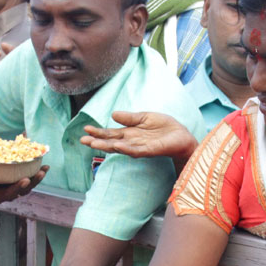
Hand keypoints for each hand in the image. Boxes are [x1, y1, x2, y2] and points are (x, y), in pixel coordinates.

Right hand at [0, 144, 47, 204]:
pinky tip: (46, 167)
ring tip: (39, 173)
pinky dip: (39, 175)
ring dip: (33, 183)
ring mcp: (12, 190)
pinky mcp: (22, 184)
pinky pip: (32, 182)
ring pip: (23, 190)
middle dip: (17, 188)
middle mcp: (0, 193)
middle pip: (8, 195)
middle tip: (24, 180)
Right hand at [81, 111, 197, 158]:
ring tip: (93, 143)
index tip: (86, 128)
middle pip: (110, 142)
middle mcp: (131, 141)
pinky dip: (125, 148)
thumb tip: (113, 114)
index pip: (110, 133)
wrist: (182, 136)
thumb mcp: (145, 117)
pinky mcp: (149, 151)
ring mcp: (139, 147)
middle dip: (96, 141)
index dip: (98, 132)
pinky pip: (135, 150)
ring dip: (106, 146)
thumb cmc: (165, 128)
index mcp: (129, 133)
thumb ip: (130, 118)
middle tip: (83, 140)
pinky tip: (117, 145)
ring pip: (119, 148)